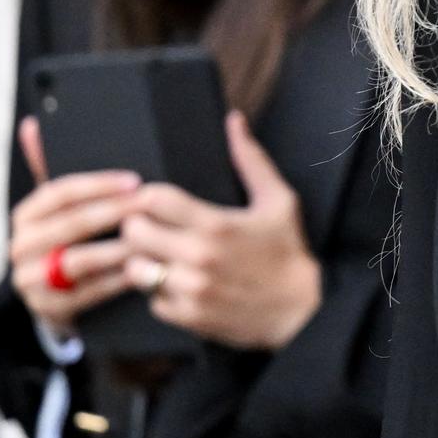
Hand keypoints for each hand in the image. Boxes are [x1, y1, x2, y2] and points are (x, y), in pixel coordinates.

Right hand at [8, 118, 137, 334]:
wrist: (68, 295)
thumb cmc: (80, 239)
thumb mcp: (71, 206)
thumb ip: (58, 168)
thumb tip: (33, 125)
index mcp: (28, 215)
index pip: (59, 192)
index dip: (98, 185)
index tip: (135, 181)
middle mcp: (21, 245)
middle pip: (72, 224)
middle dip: (115, 214)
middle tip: (151, 208)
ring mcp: (32, 279)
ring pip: (79, 260)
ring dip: (118, 250)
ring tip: (151, 241)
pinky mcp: (48, 308)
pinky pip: (87, 293)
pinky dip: (117, 281)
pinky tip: (143, 271)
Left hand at [116, 113, 321, 349]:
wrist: (304, 311)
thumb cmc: (288, 252)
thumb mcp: (279, 201)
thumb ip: (251, 160)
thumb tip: (234, 121)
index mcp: (216, 224)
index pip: (152, 198)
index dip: (147, 196)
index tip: (155, 202)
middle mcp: (199, 256)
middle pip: (133, 231)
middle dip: (139, 227)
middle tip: (152, 229)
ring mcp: (191, 288)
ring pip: (135, 268)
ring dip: (145, 263)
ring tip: (163, 259)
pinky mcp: (189, 316)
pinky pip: (151, 300)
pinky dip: (161, 294)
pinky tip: (180, 286)